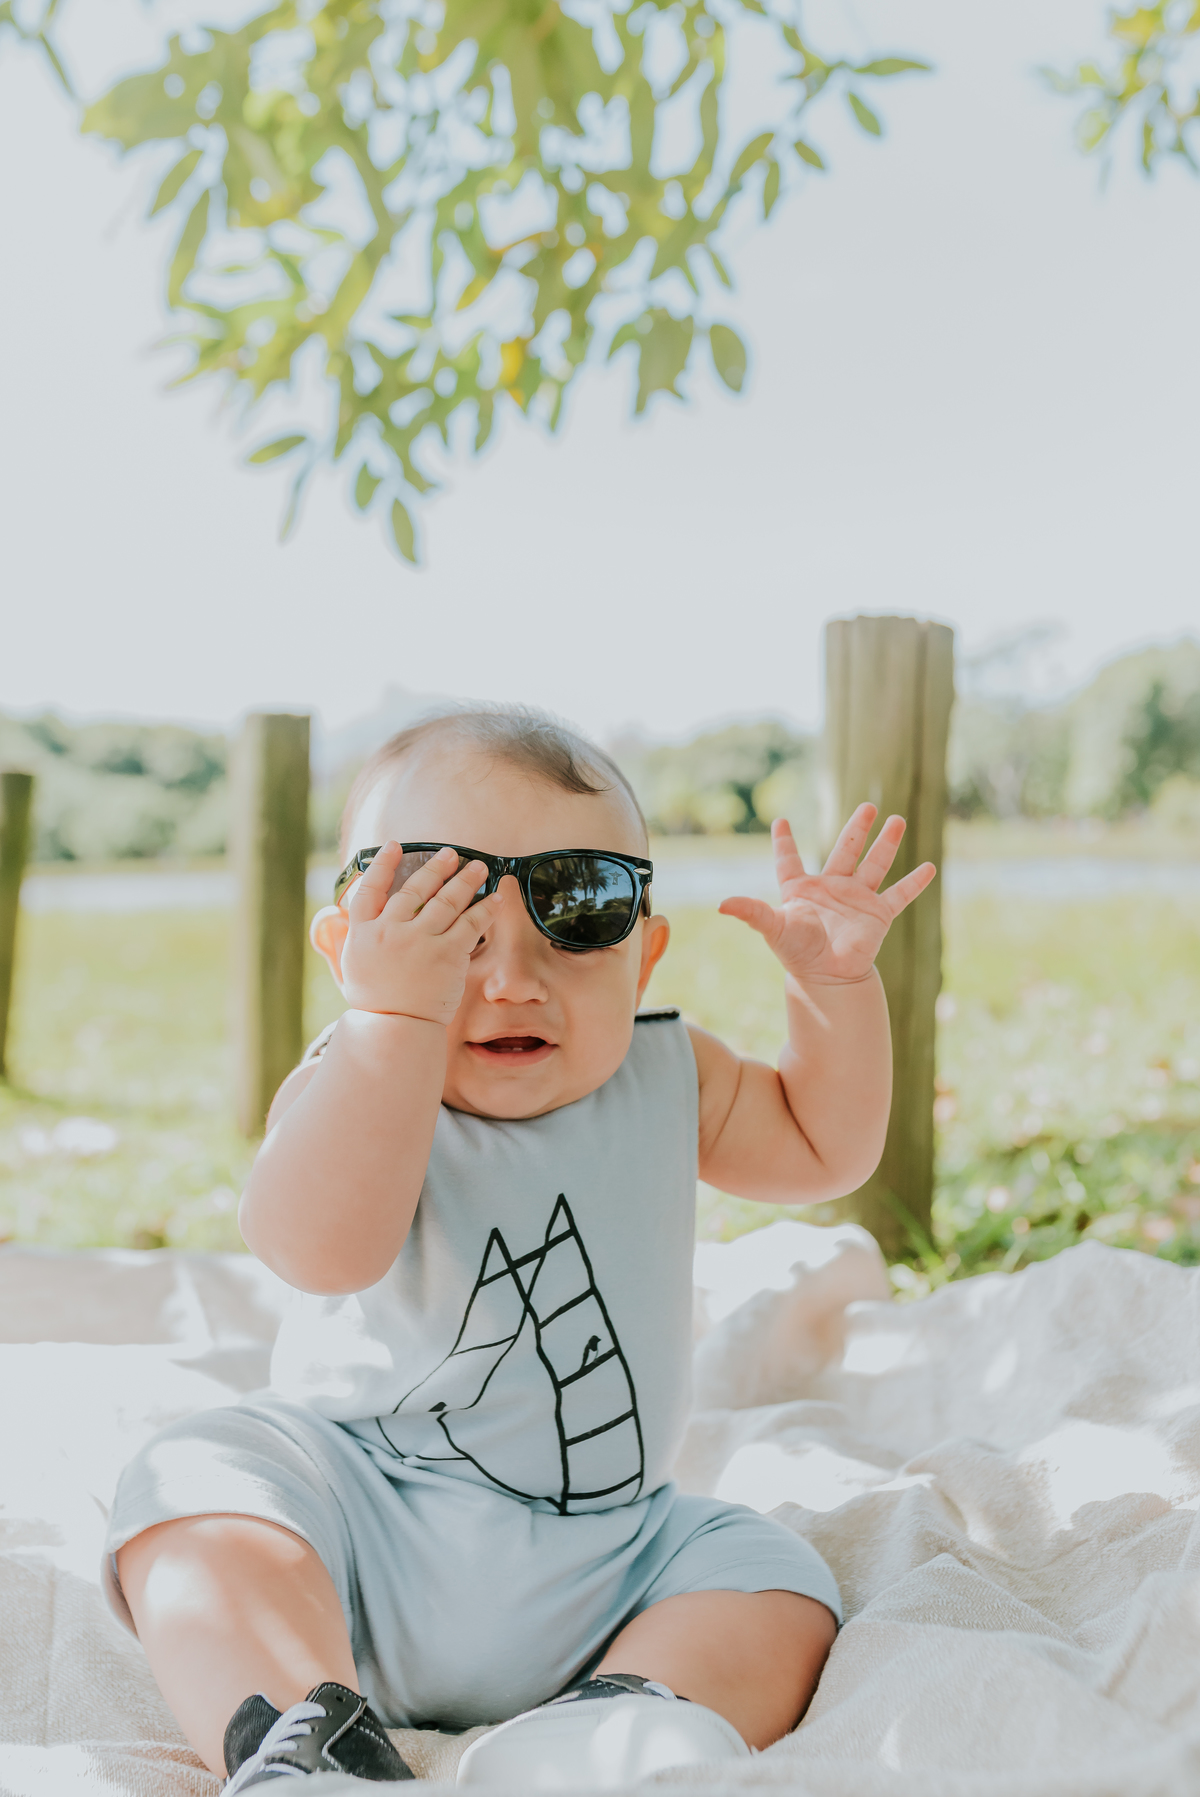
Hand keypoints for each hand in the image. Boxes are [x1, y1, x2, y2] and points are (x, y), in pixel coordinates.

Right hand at [339, 843, 500, 1024]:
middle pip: (415, 890)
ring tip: (478, 868)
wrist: (394, 1030)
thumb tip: (330, 915)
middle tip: (451, 854)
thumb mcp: (349, 966)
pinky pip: (470, 924)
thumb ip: (342, 938)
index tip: (395, 846)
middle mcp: (390, 932)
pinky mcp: (446, 955)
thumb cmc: (374, 1001)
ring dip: (465, 880)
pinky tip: (495, 898)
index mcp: (363, 933)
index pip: (370, 889)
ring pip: (446, 901)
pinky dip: (485, 909)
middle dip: (436, 868)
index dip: (383, 865)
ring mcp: (420, 942)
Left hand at [718, 806, 935, 985]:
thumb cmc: (797, 952)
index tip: (780, 822)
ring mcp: (857, 899)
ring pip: (875, 864)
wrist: (827, 978)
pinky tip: (930, 867)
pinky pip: (899, 895)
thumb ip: (752, 912)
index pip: (790, 861)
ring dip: (886, 843)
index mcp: (802, 889)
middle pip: (845, 850)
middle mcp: (831, 888)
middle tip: (868, 806)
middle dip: (856, 828)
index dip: (785, 843)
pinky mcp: (878, 914)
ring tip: (897, 819)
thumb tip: (722, 904)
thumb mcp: (773, 928)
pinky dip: (914, 882)